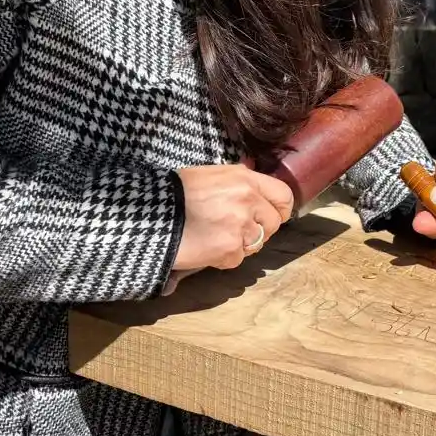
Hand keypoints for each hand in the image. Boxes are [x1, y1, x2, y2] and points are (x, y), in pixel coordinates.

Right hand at [171, 164, 294, 273]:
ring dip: (240, 245)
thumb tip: (259, 192)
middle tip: (238, 231)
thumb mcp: (213, 176)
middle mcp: (248, 200)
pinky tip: (206, 248)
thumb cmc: (177, 193)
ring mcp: (240, 225)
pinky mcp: (230, 248)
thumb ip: (240, 184)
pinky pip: (237, 259)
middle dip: (259, 230)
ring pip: (257, 243)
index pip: (283, 195)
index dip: (280, 209)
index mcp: (245, 178)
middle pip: (274, 223)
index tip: (272, 216)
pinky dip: (223, 258)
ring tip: (216, 237)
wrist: (152, 214)